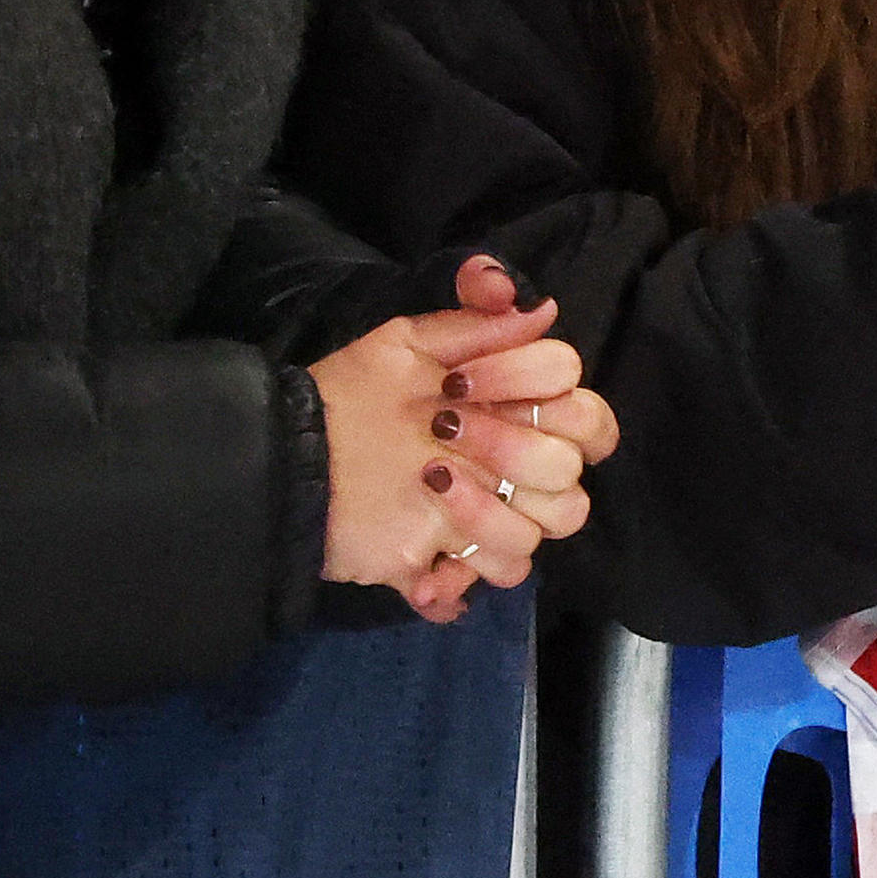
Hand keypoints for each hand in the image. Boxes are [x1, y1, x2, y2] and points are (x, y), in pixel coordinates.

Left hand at [312, 256, 611, 623]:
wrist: (295, 461)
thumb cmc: (355, 395)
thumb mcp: (405, 343)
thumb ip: (474, 319)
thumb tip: (541, 308)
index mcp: (518, 409)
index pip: (581, 399)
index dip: (532, 383)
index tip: (458, 381)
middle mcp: (520, 461)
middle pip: (572, 465)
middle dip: (516, 446)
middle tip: (446, 429)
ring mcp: (497, 510)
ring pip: (554, 521)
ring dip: (494, 505)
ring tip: (430, 482)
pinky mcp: (463, 556)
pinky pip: (508, 569)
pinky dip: (469, 567)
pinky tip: (426, 560)